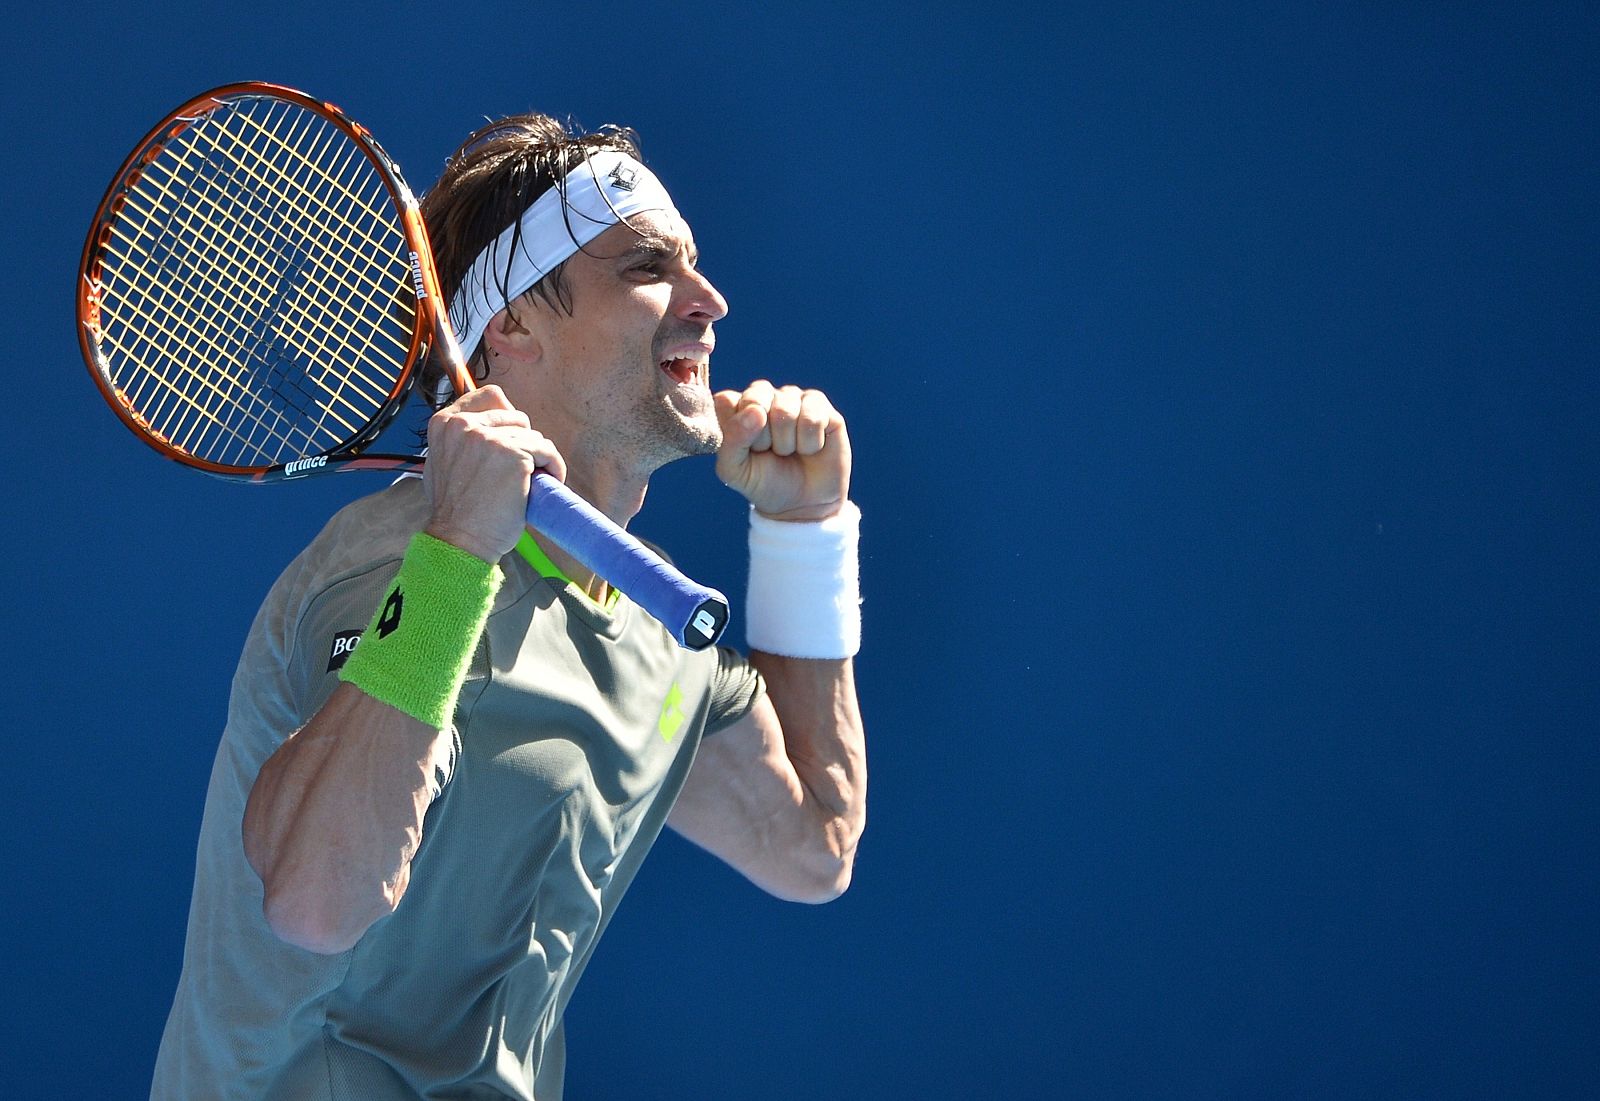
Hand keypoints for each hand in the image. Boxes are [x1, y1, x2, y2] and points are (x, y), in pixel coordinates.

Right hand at [422, 386, 566, 561]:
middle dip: (523, 441)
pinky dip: (554, 466)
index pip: (489, 396)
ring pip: (533, 436)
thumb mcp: (444, 463)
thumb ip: (462, 440)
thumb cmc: (456, 511)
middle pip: (516, 417)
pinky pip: (547, 451)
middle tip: (524, 467)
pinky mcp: (514, 453)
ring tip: (534, 480)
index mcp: (445, 423)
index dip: (508, 416)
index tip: (514, 435)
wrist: (460, 540)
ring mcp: (489, 438)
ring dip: (538, 458)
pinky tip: (550, 480)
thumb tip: (490, 428)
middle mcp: (464, 424)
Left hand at [714, 381, 850, 521]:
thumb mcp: (734, 471)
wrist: (803, 505)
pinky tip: (810, 449)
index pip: (726, 400)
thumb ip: (731, 440)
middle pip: (756, 400)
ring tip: (790, 451)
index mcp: (736, 406)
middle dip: (762, 437)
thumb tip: (756, 410)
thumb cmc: (764, 483)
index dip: (737, 432)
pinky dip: (810, 444)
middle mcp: (764, 395)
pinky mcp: (821, 406)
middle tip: (769, 451)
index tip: (745, 452)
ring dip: (787, 443)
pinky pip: (812, 418)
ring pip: (785, 411)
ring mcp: (793, 398)